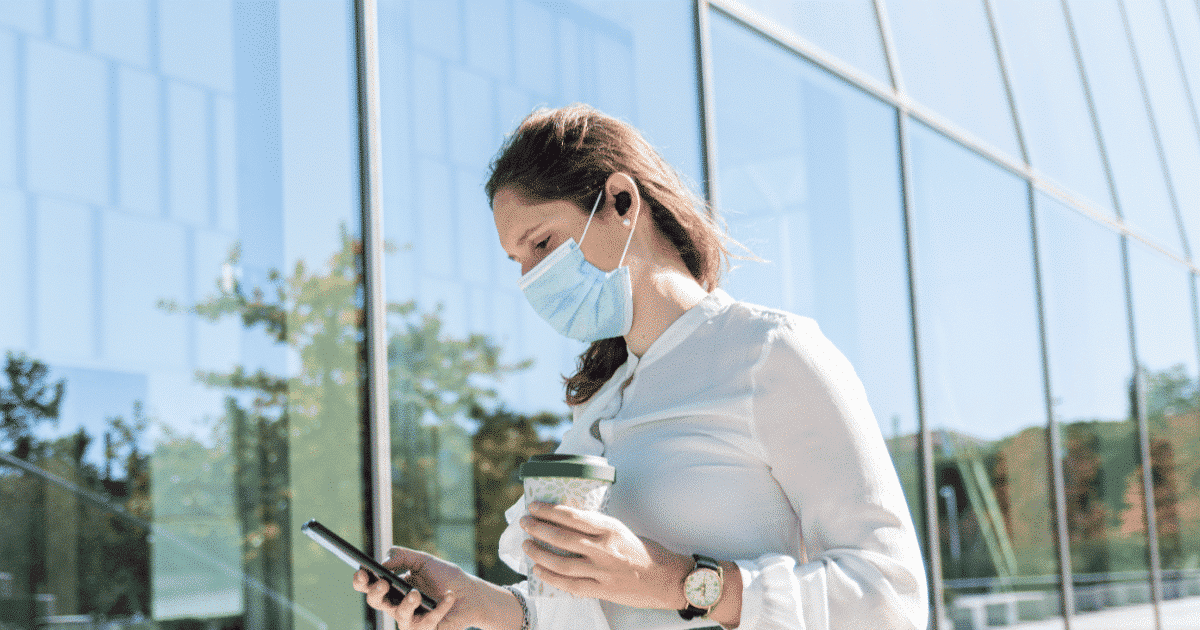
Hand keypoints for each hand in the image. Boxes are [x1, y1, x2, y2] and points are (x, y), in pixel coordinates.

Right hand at [352, 546, 518, 629]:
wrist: (471, 594)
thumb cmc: (446, 577)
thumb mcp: (424, 560)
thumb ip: (402, 556)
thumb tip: (382, 562)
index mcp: (394, 587)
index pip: (370, 585)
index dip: (361, 580)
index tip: (363, 572)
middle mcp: (398, 604)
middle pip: (377, 602)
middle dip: (376, 593)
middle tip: (384, 583)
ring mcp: (411, 619)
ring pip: (399, 616)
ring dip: (407, 604)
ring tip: (416, 594)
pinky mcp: (426, 629)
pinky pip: (427, 622)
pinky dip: (439, 608)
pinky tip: (449, 597)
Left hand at [519, 502, 692, 610]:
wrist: (667, 579)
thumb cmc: (646, 552)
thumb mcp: (622, 530)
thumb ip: (598, 528)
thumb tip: (569, 522)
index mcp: (609, 528)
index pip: (572, 516)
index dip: (549, 510)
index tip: (534, 505)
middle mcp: (603, 548)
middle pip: (561, 537)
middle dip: (538, 528)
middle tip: (525, 522)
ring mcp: (601, 571)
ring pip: (560, 562)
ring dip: (538, 552)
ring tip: (526, 545)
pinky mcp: (601, 590)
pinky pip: (569, 584)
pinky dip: (550, 577)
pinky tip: (538, 570)